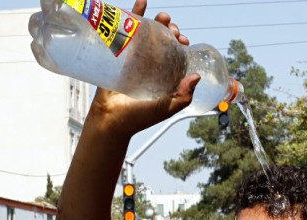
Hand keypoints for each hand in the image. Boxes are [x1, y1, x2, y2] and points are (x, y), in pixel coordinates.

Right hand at [90, 0, 199, 137]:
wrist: (110, 120)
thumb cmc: (138, 118)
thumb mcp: (167, 108)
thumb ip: (183, 96)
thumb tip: (196, 76)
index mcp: (162, 76)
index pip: (175, 53)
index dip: (181, 44)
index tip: (183, 40)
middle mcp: (149, 65)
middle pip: (162, 40)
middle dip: (170, 30)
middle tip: (173, 29)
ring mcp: (132, 58)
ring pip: (146, 33)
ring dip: (156, 21)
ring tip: (163, 16)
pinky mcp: (116, 53)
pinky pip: (125, 30)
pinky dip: (133, 13)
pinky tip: (142, 2)